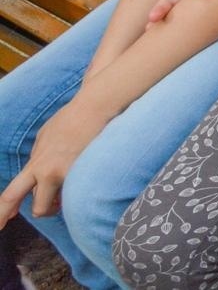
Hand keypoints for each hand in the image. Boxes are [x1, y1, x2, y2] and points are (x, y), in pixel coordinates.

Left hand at [0, 99, 108, 225]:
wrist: (94, 107)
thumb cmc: (71, 118)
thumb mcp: (44, 137)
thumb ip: (38, 158)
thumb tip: (36, 174)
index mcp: (36, 163)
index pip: (13, 194)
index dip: (3, 212)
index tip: (0, 224)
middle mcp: (48, 172)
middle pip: (39, 209)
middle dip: (39, 212)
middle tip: (30, 215)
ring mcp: (68, 174)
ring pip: (62, 204)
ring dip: (63, 200)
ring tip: (69, 186)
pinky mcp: (86, 173)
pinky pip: (78, 192)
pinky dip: (78, 189)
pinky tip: (84, 175)